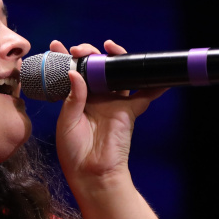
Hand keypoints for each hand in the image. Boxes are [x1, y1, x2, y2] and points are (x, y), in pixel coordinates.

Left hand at [52, 39, 166, 189]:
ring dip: (114, 57)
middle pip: (95, 68)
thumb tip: (75, 73)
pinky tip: (161, 76)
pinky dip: (155, 85)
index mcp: (76, 99)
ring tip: (107, 47)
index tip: (57, 45)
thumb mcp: (67, 121)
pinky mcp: (128, 110)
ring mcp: (113, 102)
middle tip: (80, 50)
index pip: (70, 73)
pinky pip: (145, 95)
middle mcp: (95, 97)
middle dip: (88, 53)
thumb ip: (73, 97)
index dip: (64, 57)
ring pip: (116, 74)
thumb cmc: (74, 151)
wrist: (92, 173)